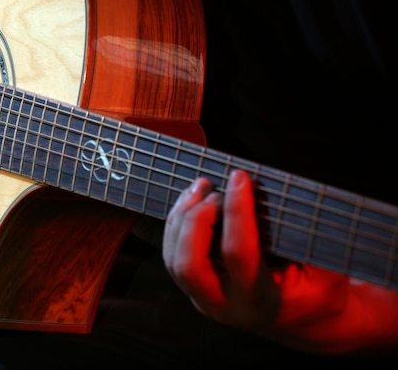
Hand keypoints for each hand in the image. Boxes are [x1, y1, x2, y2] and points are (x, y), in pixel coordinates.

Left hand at [163, 169, 397, 353]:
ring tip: (203, 185)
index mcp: (262, 302)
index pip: (238, 254)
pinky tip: (194, 199)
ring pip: (174, 260)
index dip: (237, 211)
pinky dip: (177, 223)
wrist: (306, 322)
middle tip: (214, 189)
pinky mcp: (194, 289)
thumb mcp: (328, 270)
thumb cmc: (319, 291)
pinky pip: (172, 255)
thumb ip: (308, 239)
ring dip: (182, 217)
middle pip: (189, 265)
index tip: (241, 177)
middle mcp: (226, 305)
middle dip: (196, 220)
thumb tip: (288, 196)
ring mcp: (204, 299)